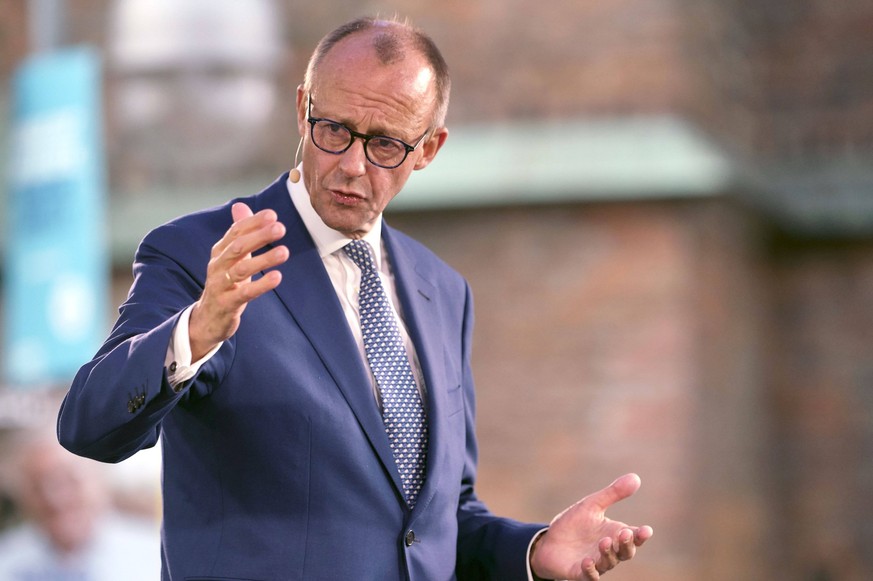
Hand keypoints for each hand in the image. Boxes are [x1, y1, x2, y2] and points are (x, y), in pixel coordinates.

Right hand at [188, 203, 288, 359]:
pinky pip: (245, 293)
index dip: (253, 222)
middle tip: (280, 228)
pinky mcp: (227, 303)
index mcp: (220, 251)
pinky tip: (277, 277)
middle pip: (238, 247)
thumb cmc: (225, 282)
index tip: (272, 215)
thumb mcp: (231, 257)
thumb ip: (238, 233)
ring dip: (264, 259)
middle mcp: (218, 265)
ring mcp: (220, 284)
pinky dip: (261, 285)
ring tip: (285, 252)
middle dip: (259, 236)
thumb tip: (241, 205)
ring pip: (242, 269)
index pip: (236, 232)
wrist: (207, 317)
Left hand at [530, 473, 652, 579]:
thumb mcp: (592, 505)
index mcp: (614, 534)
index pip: (634, 537)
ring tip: (603, 541)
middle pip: (626, 552)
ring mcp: (596, 563)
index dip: (641, 535)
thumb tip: (636, 477)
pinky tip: (587, 561)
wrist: (550, 541)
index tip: (646, 530)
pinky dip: (590, 570)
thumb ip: (613, 494)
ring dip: (608, 553)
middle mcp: (609, 551)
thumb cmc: (574, 524)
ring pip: (609, 563)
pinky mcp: (580, 572)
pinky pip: (589, 575)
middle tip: (624, 533)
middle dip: (627, 544)